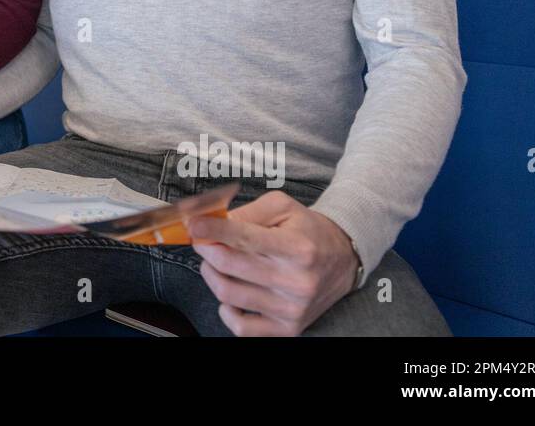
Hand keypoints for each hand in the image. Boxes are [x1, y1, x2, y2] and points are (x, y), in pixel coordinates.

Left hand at [187, 190, 360, 335]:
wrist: (342, 260)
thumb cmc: (307, 231)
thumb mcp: (283, 207)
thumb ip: (248, 211)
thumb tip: (214, 220)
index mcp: (298, 248)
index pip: (244, 237)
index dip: (213, 230)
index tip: (193, 224)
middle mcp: (297, 281)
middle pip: (230, 265)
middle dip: (206, 249)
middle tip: (201, 240)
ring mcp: (292, 308)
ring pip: (229, 294)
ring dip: (210, 274)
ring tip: (214, 262)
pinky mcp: (288, 327)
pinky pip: (242, 327)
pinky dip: (226, 311)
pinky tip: (229, 296)